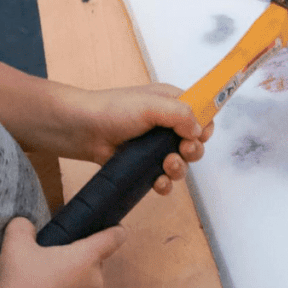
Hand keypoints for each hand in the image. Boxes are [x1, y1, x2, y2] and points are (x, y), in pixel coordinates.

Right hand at [0, 217, 126, 287]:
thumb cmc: (19, 283)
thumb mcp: (14, 246)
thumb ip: (22, 227)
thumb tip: (25, 227)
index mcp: (86, 258)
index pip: (114, 238)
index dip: (115, 229)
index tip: (113, 226)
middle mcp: (93, 281)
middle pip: (95, 261)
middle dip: (79, 255)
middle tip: (52, 254)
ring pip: (82, 283)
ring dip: (68, 278)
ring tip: (38, 279)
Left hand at [68, 84, 212, 195]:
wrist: (84, 130)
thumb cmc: (114, 110)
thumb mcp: (151, 104)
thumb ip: (181, 114)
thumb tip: (199, 130)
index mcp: (172, 103)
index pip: (202, 115)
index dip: (204, 127)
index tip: (198, 135)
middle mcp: (167, 125)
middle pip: (195, 143)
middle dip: (193, 151)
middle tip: (182, 151)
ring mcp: (155, 147)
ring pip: (181, 164)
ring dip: (179, 168)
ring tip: (167, 165)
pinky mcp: (144, 166)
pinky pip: (164, 179)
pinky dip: (164, 184)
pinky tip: (158, 182)